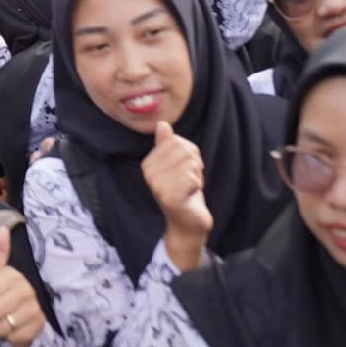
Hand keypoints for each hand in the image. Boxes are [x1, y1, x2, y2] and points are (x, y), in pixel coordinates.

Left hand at [0, 225, 45, 346]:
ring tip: (6, 319)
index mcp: (14, 275)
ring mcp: (35, 310)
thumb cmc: (4, 293)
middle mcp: (27, 290)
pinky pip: (12, 338)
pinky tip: (15, 328)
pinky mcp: (39, 328)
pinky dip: (10, 337)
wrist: (26, 317)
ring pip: (0, 327)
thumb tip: (1, 229)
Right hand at [142, 121, 210, 269]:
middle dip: (194, 164)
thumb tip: (162, 124)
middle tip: (188, 180)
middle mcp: (149, 174)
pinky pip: (193, 178)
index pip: (177, 141)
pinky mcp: (170, 197)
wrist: (187, 222)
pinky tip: (190, 195)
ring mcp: (158, 186)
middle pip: (185, 150)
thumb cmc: (183, 190)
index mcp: (148, 163)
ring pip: (190, 163)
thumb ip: (167, 144)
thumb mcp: (176, 164)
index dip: (189, 154)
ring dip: (197, 176)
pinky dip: (197, 186)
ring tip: (189, 188)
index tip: (184, 170)